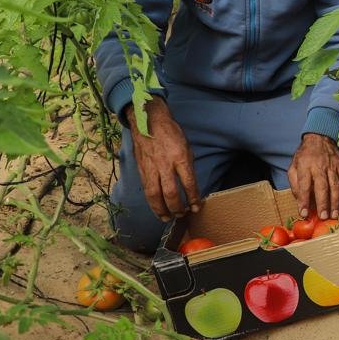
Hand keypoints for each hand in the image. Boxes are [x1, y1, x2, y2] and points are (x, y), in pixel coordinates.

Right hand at [125, 99, 200, 220]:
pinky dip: (152, 202)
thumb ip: (187, 166)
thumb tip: (190, 186)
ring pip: (154, 195)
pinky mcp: (141, 169)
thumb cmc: (171, 133)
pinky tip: (156, 208)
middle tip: (182, 214)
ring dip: (161, 209)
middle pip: (170, 192)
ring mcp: (151, 168)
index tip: (197, 207)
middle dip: (177, 207)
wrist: (149, 121)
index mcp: (180, 157)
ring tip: (167, 218)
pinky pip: (146, 190)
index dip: (193, 197)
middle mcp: (164, 164)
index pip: (188, 183)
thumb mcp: (186, 147)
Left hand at [287, 133, 338, 219]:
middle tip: (324, 217)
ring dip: (336, 202)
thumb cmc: (305, 155)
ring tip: (335, 215)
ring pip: (336, 186)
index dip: (304, 200)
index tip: (304, 213)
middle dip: (323, 203)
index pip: (304, 186)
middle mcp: (319, 167)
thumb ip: (295, 183)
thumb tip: (299, 199)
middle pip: (322, 187)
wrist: (320, 137)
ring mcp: (333, 167)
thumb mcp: (293, 166)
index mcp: (305, 167)